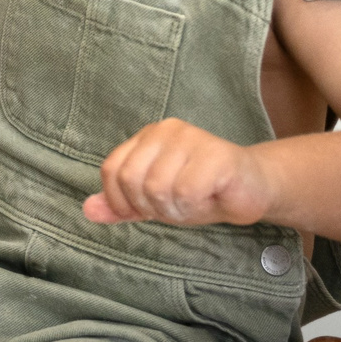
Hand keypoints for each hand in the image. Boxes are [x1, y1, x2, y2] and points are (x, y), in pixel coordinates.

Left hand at [83, 118, 273, 227]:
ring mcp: (192, 138)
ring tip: (195, 201)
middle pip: (132, 181)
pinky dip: (194, 206)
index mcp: (146, 137)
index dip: (122, 201)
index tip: (144, 211)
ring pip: (158, 188)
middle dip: (152, 207)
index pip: (112, 170)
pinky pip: (186, 192)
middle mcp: (166, 130)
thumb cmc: (201, 192)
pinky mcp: (216, 153)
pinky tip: (210, 198)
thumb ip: (121, 205)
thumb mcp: (153, 202)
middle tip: (176, 207)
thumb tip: (87, 210)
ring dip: (176, 210)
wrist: (252, 189)